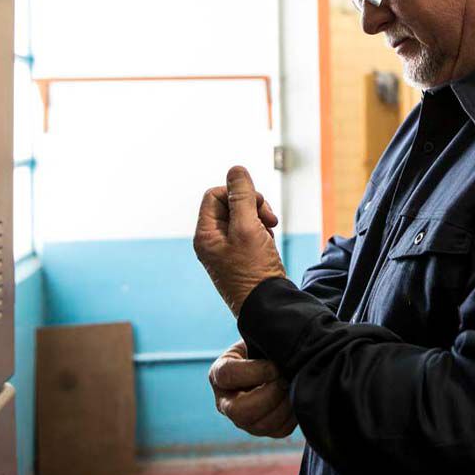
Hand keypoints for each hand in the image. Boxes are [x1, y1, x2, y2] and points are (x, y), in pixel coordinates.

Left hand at [194, 165, 286, 316]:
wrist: (269, 305)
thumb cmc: (254, 270)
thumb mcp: (248, 227)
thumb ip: (241, 196)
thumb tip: (236, 169)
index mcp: (205, 235)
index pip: (214, 195)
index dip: (236, 193)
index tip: (257, 205)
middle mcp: (213, 241)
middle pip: (229, 204)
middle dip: (252, 206)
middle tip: (269, 219)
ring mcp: (227, 250)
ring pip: (242, 217)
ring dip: (259, 218)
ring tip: (269, 232)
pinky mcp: (241, 256)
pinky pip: (249, 232)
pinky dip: (261, 231)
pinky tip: (269, 244)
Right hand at [209, 340, 297, 437]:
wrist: (280, 359)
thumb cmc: (267, 344)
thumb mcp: (257, 336)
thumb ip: (257, 333)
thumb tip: (256, 316)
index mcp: (219, 374)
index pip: (227, 376)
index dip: (255, 372)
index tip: (276, 366)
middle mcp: (226, 401)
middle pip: (238, 412)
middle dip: (268, 396)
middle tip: (285, 379)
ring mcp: (243, 420)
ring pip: (260, 425)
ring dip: (284, 406)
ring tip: (294, 385)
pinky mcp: (264, 429)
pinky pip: (278, 431)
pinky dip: (293, 416)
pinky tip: (297, 396)